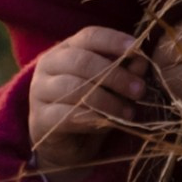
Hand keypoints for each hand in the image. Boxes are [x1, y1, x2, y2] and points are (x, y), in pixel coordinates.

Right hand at [26, 26, 159, 177]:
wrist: (65, 146)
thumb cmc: (89, 107)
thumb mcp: (110, 87)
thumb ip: (124, 71)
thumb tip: (141, 61)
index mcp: (66, 48)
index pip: (89, 36)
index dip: (113, 40)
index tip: (136, 48)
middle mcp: (48, 64)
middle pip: (83, 61)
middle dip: (115, 75)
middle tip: (139, 90)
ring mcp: (39, 90)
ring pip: (76, 88)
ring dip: (108, 100)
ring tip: (129, 112)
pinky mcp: (40, 118)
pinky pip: (67, 115)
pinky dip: (92, 118)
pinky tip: (109, 123)